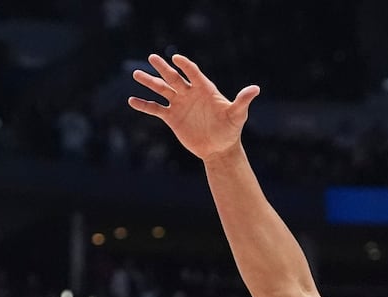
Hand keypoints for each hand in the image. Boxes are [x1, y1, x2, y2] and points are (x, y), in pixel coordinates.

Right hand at [128, 53, 258, 161]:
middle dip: (163, 68)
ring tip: (136, 74)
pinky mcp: (172, 118)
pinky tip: (132, 100)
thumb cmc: (230, 130)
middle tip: (152, 57)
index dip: (186, 66)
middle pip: (174, 78)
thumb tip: (255, 89)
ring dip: (150, 82)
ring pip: (162, 90)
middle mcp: (190, 94)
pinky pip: (156, 109)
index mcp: (204, 89)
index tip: (176, 59)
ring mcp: (179, 104)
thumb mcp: (237, 115)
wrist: (218, 148)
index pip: (193, 73)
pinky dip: (144, 105)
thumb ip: (242, 101)